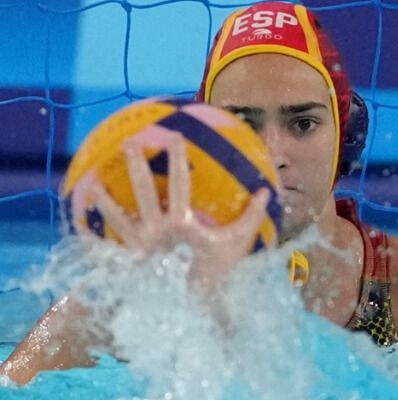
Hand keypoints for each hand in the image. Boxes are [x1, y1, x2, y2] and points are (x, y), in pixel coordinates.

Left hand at [75, 133, 273, 289]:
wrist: (194, 305)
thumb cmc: (216, 271)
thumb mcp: (237, 242)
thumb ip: (251, 216)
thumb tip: (265, 191)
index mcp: (183, 223)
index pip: (180, 185)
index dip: (177, 160)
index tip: (176, 137)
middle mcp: (158, 230)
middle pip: (144, 192)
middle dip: (137, 166)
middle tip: (131, 142)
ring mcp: (142, 245)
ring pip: (121, 214)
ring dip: (107, 196)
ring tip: (95, 177)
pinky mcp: (132, 258)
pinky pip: (114, 239)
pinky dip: (100, 226)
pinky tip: (88, 213)